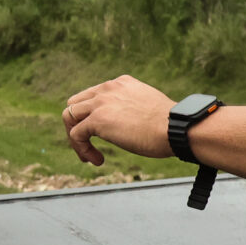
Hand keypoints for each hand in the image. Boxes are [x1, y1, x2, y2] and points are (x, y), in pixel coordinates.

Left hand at [63, 76, 177, 165]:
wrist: (176, 127)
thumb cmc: (170, 124)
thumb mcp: (147, 108)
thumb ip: (132, 110)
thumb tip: (129, 124)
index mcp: (121, 83)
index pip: (92, 96)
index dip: (91, 117)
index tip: (101, 134)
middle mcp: (108, 88)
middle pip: (75, 104)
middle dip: (76, 124)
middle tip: (87, 144)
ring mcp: (101, 103)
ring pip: (69, 117)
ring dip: (75, 139)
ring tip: (88, 156)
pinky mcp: (98, 120)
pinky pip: (76, 135)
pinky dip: (81, 149)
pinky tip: (97, 161)